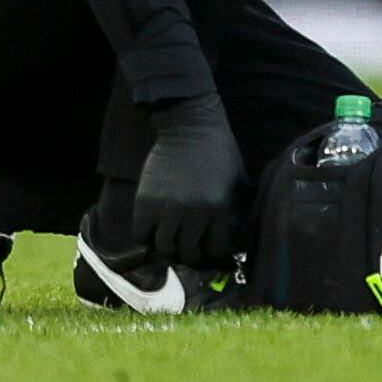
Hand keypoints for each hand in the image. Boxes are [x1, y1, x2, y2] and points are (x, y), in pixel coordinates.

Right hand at [131, 94, 243, 268]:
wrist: (190, 125)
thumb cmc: (219, 152)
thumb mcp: (239, 181)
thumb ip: (239, 210)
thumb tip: (240, 240)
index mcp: (220, 209)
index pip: (216, 251)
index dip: (214, 255)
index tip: (210, 253)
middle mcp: (194, 213)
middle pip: (188, 254)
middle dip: (190, 256)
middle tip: (188, 250)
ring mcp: (168, 208)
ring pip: (164, 248)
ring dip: (168, 249)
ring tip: (171, 241)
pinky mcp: (145, 202)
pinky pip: (141, 234)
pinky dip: (146, 237)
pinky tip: (154, 229)